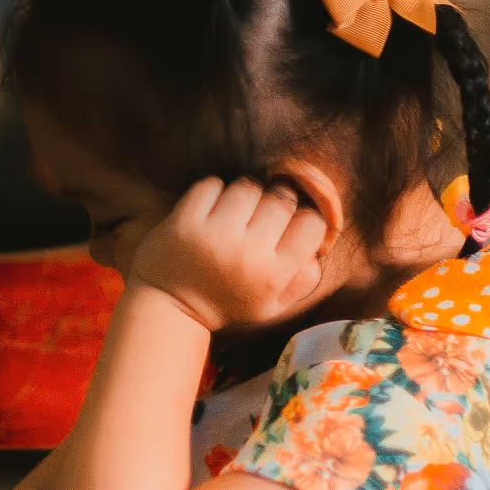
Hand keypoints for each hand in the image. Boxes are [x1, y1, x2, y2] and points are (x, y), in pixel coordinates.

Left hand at [130, 176, 326, 330]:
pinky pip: (212, 184)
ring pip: (248, 186)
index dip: (303, 219)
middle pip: (282, 198)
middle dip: (274, 202)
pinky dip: (213, 191)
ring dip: (243, 194)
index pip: (313, 223)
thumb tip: (320, 247)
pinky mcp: (185, 221)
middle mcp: (248, 254)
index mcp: (273, 276)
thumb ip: (302, 280)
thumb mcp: (271, 306)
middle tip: (258, 217)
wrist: (169, 306)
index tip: (287, 226)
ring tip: (233, 213)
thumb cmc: (226, 302)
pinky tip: (210, 210)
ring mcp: (214, 236)